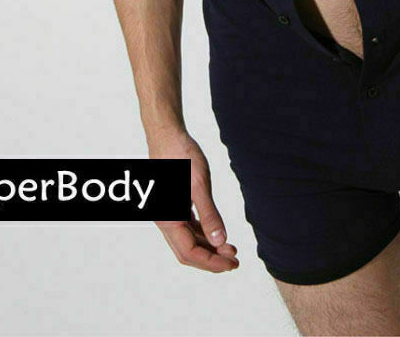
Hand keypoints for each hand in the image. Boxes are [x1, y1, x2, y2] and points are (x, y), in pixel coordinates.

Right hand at [148, 128, 239, 273]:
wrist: (167, 134)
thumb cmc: (181, 155)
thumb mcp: (200, 185)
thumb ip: (209, 214)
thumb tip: (220, 241)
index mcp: (168, 219)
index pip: (191, 253)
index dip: (212, 262)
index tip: (232, 263)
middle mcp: (164, 220)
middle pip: (187, 252)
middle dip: (211, 259)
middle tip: (235, 260)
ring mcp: (167, 213)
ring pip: (187, 240)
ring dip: (208, 247)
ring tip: (230, 248)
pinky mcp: (172, 204)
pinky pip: (186, 228)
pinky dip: (202, 233)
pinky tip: (216, 232)